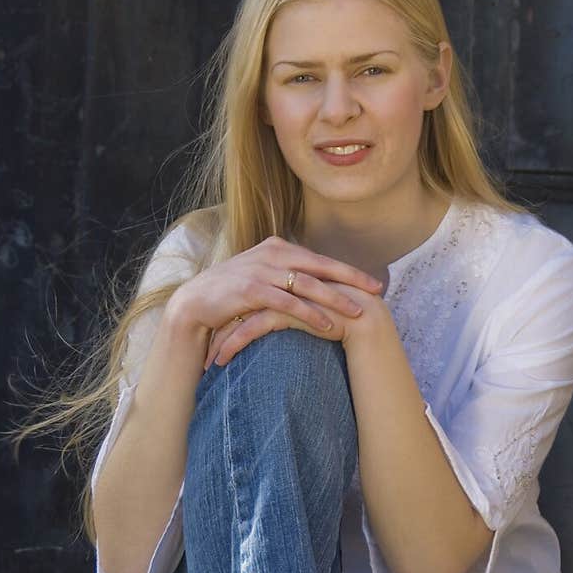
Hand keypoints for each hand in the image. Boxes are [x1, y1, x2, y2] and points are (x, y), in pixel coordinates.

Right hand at [165, 234, 383, 366]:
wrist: (194, 303)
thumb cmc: (230, 293)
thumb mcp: (261, 277)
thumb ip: (285, 275)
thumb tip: (315, 284)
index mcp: (277, 247)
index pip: (320, 258)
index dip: (348, 270)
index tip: (373, 282)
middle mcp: (271, 254)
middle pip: (320, 266)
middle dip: (351, 280)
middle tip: (377, 293)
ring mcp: (261, 270)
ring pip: (308, 284)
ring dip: (335, 299)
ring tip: (358, 312)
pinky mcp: (251, 290)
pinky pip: (288, 303)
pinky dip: (310, 314)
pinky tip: (327, 325)